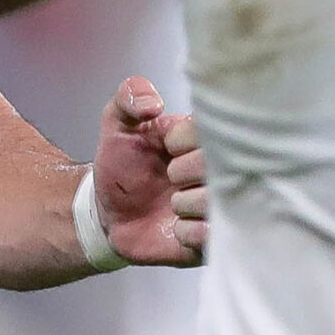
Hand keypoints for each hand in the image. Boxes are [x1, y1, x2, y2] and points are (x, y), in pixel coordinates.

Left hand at [92, 76, 206, 267]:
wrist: (111, 213)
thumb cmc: (123, 165)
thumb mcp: (118, 123)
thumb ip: (130, 96)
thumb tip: (152, 102)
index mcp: (207, 137)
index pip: (216, 129)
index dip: (183, 141)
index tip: (166, 147)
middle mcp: (223, 170)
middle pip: (222, 166)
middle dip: (183, 172)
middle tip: (168, 177)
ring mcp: (222, 204)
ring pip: (218, 201)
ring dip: (185, 203)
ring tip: (171, 203)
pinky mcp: (216, 238)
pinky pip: (211, 235)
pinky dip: (186, 231)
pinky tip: (174, 227)